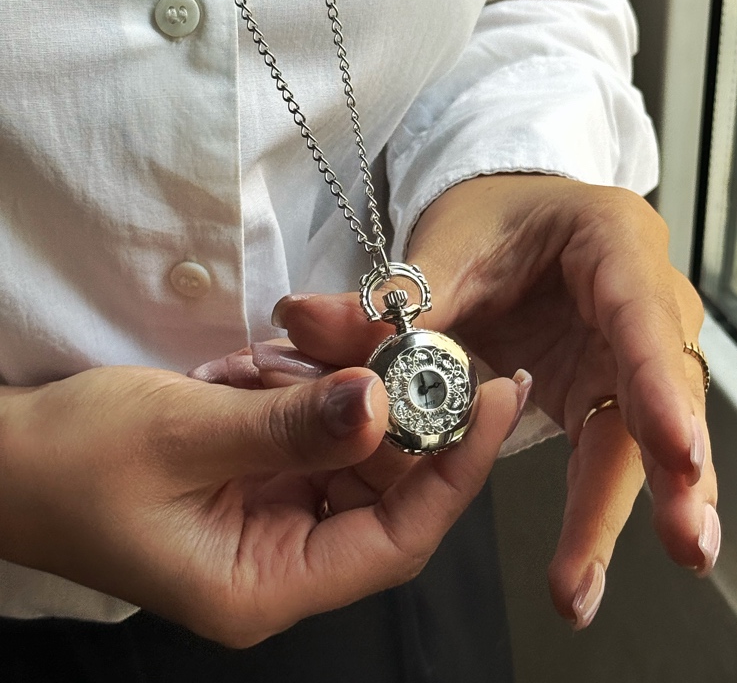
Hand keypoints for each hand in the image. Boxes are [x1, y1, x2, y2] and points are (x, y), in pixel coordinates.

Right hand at [0, 363, 517, 645]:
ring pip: (355, 455)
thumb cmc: (74, 460)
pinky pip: (317, 434)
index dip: (456, 469)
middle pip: (387, 493)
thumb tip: (380, 404)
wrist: (9, 455)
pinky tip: (272, 366)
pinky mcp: (262, 480)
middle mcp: (283, 561)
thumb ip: (289, 424)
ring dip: (344, 395)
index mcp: (267, 584)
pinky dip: (310, 394)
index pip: (397, 539)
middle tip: (409, 344)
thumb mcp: (183, 434)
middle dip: (403, 416)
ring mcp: (275, 518)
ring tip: (304, 352)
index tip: (495, 398)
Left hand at [272, 174, 718, 628]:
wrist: (513, 217)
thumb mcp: (449, 244)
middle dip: (674, 470)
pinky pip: (606, 450)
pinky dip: (596, 507)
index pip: (640, 314)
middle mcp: (639, 301)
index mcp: (611, 243)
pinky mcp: (602, 388)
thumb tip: (303, 320)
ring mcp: (626, 351)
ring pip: (642, 433)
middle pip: (661, 390)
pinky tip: (580, 567)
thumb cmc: (494, 215)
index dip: (656, 382)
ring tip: (590, 584)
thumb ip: (394, 295)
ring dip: (638, 509)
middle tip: (683, 541)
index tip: (674, 452)